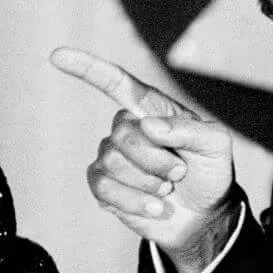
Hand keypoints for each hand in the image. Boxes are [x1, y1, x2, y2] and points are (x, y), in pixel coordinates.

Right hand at [50, 47, 238, 272]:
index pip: (116, 83)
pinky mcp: (104, 187)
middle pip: (123, 134)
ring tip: (167, 188)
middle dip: (156, 159)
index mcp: (150, 110)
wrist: (204, 217)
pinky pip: (104, 187)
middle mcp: (126, 129)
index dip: (87, 68)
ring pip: (113, 162)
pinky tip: (156, 206)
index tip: (57, 55)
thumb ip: (189, 130)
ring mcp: (111, 158)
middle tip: (179, 172)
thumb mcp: (215, 146)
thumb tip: (147, 125)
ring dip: (149, 181)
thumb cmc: (209, 173)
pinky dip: (136, 201)